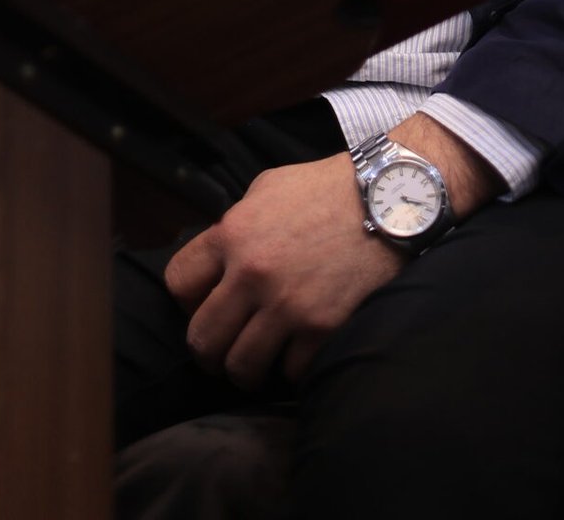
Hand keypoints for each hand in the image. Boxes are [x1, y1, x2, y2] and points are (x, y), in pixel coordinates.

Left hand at [163, 115, 499, 392]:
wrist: (385, 199)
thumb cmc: (325, 189)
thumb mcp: (267, 189)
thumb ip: (236, 224)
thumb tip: (217, 258)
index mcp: (232, 234)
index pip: (178, 283)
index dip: (187, 300)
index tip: (203, 304)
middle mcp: (252, 274)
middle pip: (202, 339)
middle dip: (208, 351)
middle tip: (223, 350)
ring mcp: (287, 306)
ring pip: (241, 367)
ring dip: (246, 369)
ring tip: (259, 360)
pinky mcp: (322, 329)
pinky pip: (290, 373)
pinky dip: (292, 368)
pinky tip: (299, 351)